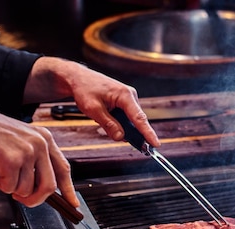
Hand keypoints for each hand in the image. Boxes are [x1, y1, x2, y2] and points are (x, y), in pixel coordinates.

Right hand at [0, 102, 77, 207]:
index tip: (73, 204)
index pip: (64, 169)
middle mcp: (40, 144)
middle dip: (35, 199)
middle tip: (22, 199)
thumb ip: (36, 161)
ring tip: (0, 171)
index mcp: (45, 138)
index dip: (69, 189)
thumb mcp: (21, 142)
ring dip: (10, 187)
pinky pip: (10, 188)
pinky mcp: (12, 161)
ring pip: (26, 189)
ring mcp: (27, 152)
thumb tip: (46, 188)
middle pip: (48, 186)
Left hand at [23, 57, 160, 147]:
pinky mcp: (124, 103)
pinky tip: (105, 118)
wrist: (78, 78)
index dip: (148, 133)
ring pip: (130, 121)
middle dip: (130, 133)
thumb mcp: (93, 109)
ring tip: (102, 119)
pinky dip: (118, 123)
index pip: (139, 118)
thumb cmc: (85, 89)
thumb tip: (120, 137)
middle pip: (136, 121)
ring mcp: (128, 99)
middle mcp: (130, 96)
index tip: (156, 144)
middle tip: (119, 139)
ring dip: (120, 127)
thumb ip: (108, 124)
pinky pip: (125, 118)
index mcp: (125, 95)